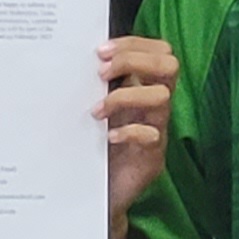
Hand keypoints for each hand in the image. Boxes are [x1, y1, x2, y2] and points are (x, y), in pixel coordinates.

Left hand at [96, 36, 179, 219]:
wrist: (99, 195)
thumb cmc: (96, 148)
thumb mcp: (96, 110)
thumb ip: (94, 86)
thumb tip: (70, 55)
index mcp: (143, 88)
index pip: (159, 51)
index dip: (134, 44)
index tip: (101, 51)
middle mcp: (154, 106)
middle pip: (169, 65)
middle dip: (134, 60)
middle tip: (103, 72)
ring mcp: (157, 130)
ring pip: (162, 97)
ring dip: (125, 97)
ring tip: (97, 111)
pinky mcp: (153, 157)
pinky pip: (151, 136)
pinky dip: (129, 132)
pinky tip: (108, 138)